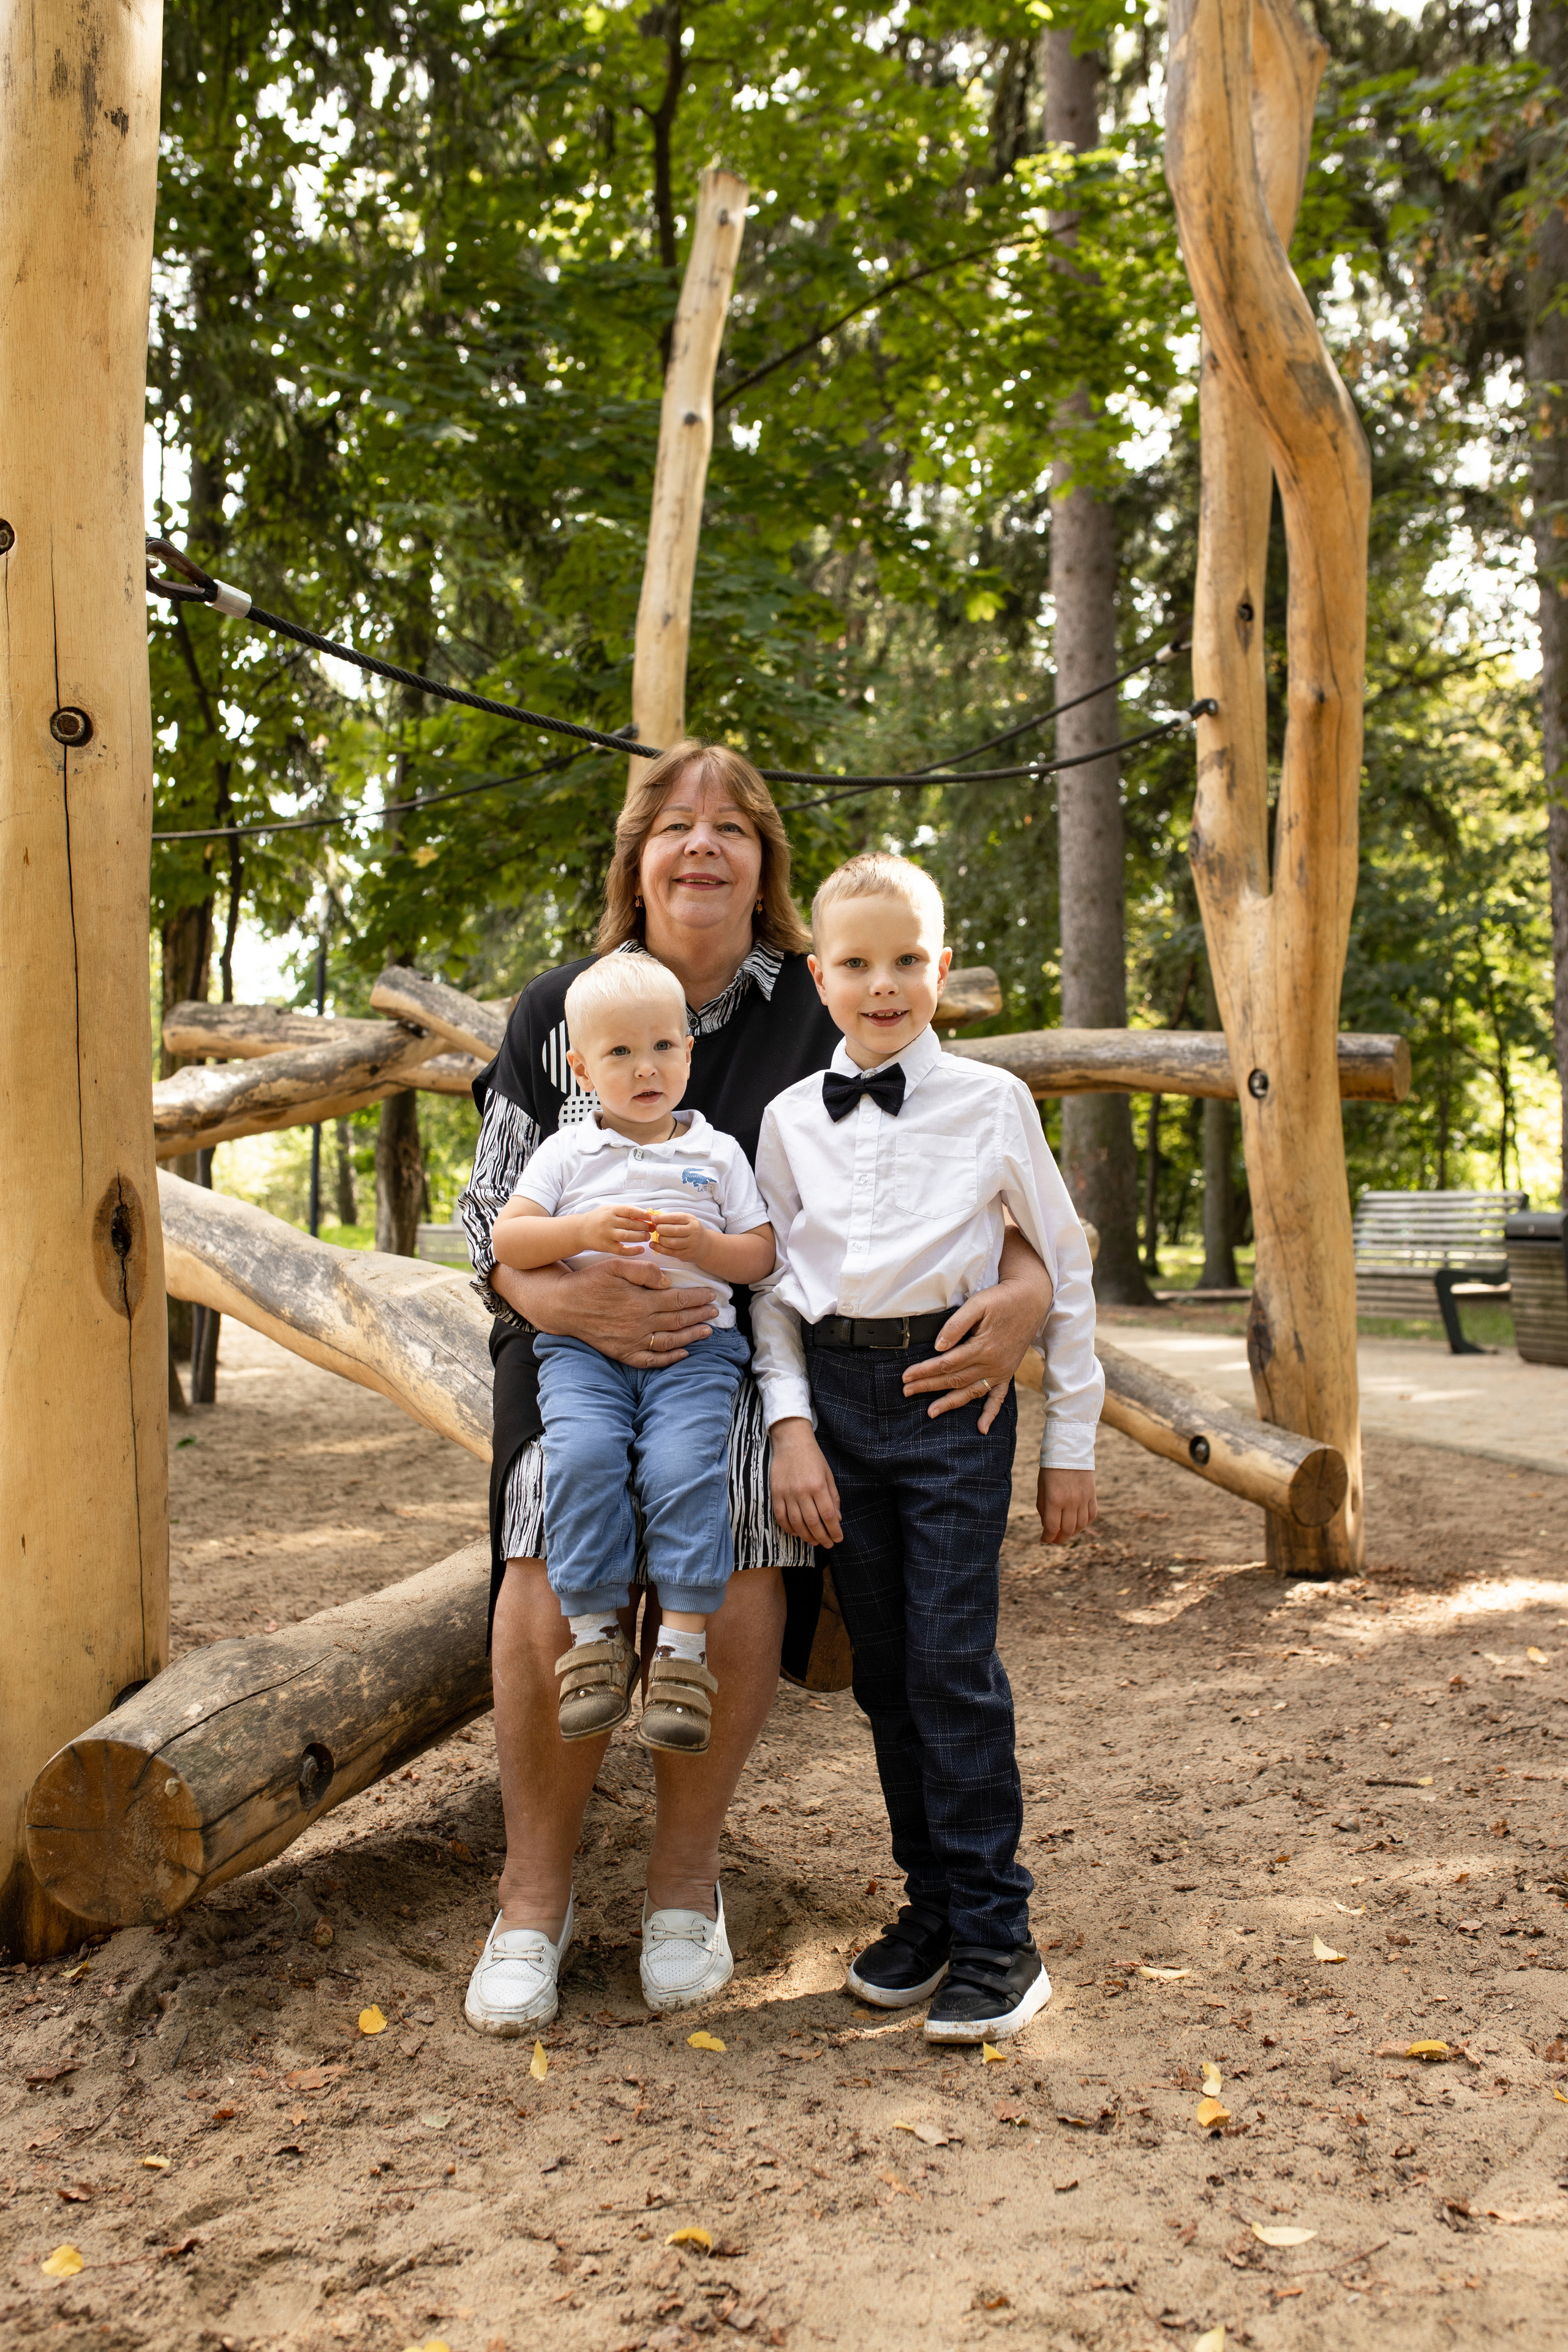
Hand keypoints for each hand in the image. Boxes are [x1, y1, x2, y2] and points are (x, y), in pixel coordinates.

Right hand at [490, 1255, 717, 1368]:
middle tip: (715, 1311)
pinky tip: (683, 1353)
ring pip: (670, 1341)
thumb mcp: (616, 1265)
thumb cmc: (589, 1282)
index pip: (677, 1299)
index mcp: (641, 1301)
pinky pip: (651, 1360)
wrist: (563, 1306)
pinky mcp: (623, 1353)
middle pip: (678, 1320)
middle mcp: (640, 1323)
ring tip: (707, 1331)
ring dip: (692, 1336)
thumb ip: (644, 1271)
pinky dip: (669, 1358)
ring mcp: (632, 1341)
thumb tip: (667, 1282)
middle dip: (699, 1315)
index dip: (697, 1297)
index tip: (711, 1295)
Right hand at [582, 1201, 653, 1255]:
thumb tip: (646, 1214)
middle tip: (653, 1228)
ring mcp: (606, 1235)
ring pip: (628, 1236)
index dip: (643, 1214)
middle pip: (631, 1224)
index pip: (630, 1211)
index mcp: (611, 1210)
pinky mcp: (605, 1246)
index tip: (652, 1217)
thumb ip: (625, 1212)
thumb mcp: (609, 1210)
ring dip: (641, 1237)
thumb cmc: (598, 1218)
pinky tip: (641, 1249)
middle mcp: (608, 1222)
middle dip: (645, 1226)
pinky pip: (622, 1250)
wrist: (580, 1230)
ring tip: (648, 1237)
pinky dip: (633, 1251)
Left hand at [647, 1209, 706, 1263]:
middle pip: (673, 1231)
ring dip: (661, 1239)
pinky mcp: (687, 1254)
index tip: (653, 1219)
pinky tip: (653, 1245)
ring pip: (671, 1243)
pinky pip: (670, 1252)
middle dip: (660, 1229)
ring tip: (658, 1237)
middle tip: (655, 1228)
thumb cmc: (690, 1230)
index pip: (676, 1218)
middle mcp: (693, 1232)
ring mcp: (691, 1244)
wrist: (705, 1246)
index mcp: (692, 1221)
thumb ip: (672, 1218)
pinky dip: (659, 1249)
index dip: (663, 1218)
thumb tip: (654, 1217)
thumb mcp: (686, 1220)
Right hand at [769, 1418, 842, 1547]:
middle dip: (822, 1537)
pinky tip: (796, 1532)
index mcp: (818, 1485)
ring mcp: (787, 1493)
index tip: (838, 1538)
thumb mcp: (828, 1474)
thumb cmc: (813, 1457)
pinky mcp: (775, 1493)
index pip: (828, 1515)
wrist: (791, 1441)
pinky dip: (788, 1527)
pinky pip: (780, 1516)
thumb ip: (833, 1496)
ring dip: (806, 1536)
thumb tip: (837, 1518)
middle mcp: (802, 1491)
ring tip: (814, 1542)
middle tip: (828, 1544)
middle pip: (813, 1522)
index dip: (834, 1530)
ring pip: (797, 1522)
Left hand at [902, 1259, 1050, 1433]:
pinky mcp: (1007, 1373)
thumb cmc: (1002, 1300)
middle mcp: (992, 1364)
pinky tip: (981, 1428)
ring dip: (950, 1403)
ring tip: (931, 1412)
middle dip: (928, 1387)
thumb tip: (938, 1347)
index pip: (946, 1364)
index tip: (906, 1377)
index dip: (924, 1371)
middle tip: (906, 1392)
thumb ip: (956, 1325)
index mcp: (982, 1348)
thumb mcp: (977, 1304)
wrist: (1032, 1300)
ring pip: (971, 1392)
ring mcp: (1001, 1371)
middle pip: (954, 1380)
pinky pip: (998, 1398)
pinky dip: (990, 1413)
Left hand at [1037, 1467, 1096, 1544]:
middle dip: (1059, 1539)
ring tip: (1065, 1532)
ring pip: (1081, 1526)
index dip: (1047, 1538)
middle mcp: (1071, 1501)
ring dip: (1072, 1533)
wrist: (1069, 1452)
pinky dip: (1084, 1523)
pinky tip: (1077, 1523)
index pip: (1052, 1527)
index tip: (1043, 1540)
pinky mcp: (1092, 1496)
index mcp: (1055, 1499)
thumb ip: (1043, 1508)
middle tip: (1054, 1540)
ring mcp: (1083, 1499)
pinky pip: (1091, 1516)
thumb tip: (1047, 1526)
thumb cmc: (1051, 1470)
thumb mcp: (1042, 1488)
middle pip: (1068, 1530)